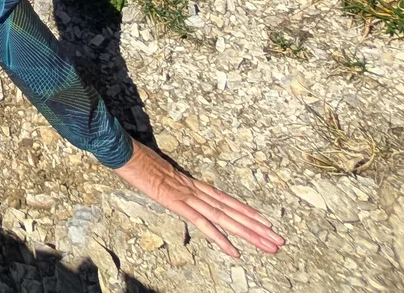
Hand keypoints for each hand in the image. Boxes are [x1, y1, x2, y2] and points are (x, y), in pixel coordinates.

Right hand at [114, 141, 282, 257]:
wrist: (125, 151)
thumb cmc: (135, 159)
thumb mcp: (155, 173)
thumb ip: (168, 182)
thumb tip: (171, 187)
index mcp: (191, 184)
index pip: (225, 200)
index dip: (246, 211)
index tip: (265, 222)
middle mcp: (195, 191)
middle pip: (231, 211)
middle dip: (256, 227)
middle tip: (278, 240)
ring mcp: (188, 196)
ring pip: (224, 218)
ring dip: (248, 233)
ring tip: (268, 245)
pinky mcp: (178, 203)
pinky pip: (203, 224)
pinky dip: (220, 239)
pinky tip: (235, 252)